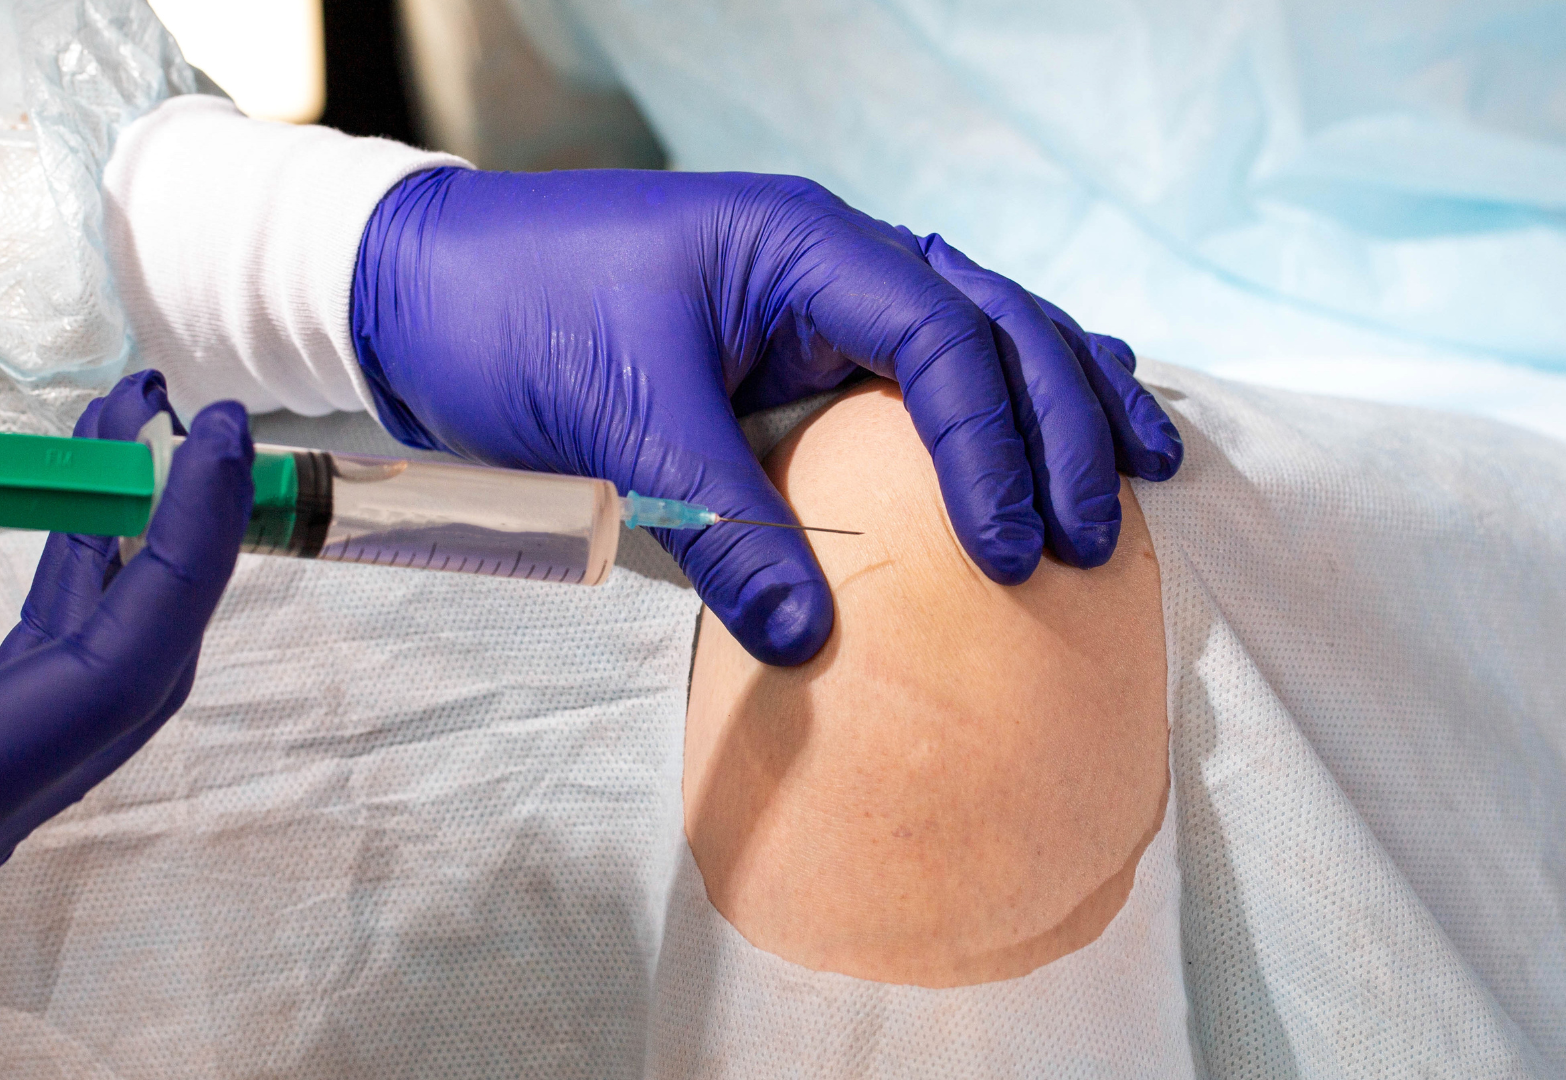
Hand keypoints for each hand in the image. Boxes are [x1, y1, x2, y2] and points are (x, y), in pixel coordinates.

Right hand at [0, 331, 250, 1043]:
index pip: (134, 649)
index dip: (190, 533)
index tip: (220, 436)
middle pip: (140, 659)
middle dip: (172, 527)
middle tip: (173, 418)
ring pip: (93, 679)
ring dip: (117, 560)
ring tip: (112, 449)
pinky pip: (42, 697)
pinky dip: (67, 609)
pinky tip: (59, 550)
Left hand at [351, 169, 1181, 664]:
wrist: (421, 288)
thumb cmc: (512, 319)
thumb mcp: (622, 417)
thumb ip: (724, 523)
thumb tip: (817, 641)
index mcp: (802, 247)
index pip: (942, 337)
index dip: (993, 448)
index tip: (1014, 556)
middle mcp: (831, 259)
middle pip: (994, 322)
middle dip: (1063, 422)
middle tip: (1099, 531)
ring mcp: (817, 297)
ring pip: (981, 331)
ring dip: (1061, 399)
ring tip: (1144, 471)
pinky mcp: (793, 348)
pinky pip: (923, 365)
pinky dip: (996, 401)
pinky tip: (1053, 433)